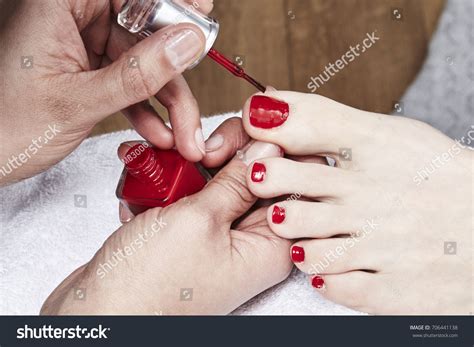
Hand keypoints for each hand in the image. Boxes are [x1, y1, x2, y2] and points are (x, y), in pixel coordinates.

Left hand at [0, 0, 212, 185]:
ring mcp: (86, 46)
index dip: (170, 5)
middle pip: (145, 33)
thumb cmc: (6, 126)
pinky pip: (132, 83)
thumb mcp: (78, 101)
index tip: (200, 21)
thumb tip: (185, 44)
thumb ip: (137, 74)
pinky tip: (159, 131)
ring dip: (168, 104)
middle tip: (192, 108)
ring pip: (145, 63)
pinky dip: (147, 109)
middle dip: (174, 77)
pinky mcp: (93, 71)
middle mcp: (75, 19)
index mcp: (59, 6)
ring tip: (182, 135)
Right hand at [40, 125, 291, 314]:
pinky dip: (167, 188)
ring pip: (217, 181)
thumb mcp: (199, 220)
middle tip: (204, 153)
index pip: (295, 183)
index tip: (256, 126)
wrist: (94, 314)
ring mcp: (217, 239)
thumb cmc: (149, 283)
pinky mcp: (188, 236)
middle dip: (228, 154)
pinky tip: (145, 193)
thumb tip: (268, 147)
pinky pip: (188, 196)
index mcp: (270, 246)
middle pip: (257, 177)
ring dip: (187, 169)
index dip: (279, 148)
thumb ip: (237, 181)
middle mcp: (249, 243)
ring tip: (160, 168)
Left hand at [240, 91, 471, 313]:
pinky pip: (332, 286)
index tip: (258, 155)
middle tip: (273, 197)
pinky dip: (324, 276)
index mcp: (370, 156)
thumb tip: (264, 106)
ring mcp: (382, 249)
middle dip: (272, 199)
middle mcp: (371, 203)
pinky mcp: (391, 290)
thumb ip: (318, 119)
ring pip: (304, 250)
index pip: (298, 140)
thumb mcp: (382, 134)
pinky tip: (331, 262)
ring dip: (296, 242)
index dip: (265, 149)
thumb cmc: (431, 176)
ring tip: (305, 232)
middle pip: (290, 203)